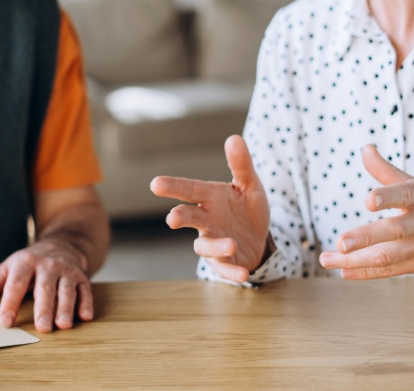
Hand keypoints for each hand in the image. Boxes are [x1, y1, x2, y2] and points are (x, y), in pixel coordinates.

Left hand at [0, 239, 92, 332]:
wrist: (61, 244)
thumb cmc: (29, 263)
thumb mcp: (8, 268)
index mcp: (24, 263)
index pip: (16, 284)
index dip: (10, 304)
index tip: (6, 322)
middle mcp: (47, 265)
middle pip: (45, 288)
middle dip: (44, 308)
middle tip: (42, 327)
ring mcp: (66, 271)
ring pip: (66, 290)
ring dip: (66, 308)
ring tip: (63, 325)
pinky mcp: (81, 277)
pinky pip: (85, 290)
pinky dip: (86, 303)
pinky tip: (85, 316)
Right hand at [150, 135, 269, 282]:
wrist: (258, 238)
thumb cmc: (247, 209)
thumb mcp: (250, 185)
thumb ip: (241, 164)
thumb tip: (234, 137)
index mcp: (210, 197)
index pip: (189, 190)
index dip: (173, 187)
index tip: (155, 184)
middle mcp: (207, 219)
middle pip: (189, 217)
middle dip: (180, 217)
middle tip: (172, 219)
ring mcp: (213, 241)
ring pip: (204, 245)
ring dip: (215, 246)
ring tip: (231, 244)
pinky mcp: (224, 262)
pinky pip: (224, 268)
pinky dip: (232, 272)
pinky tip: (243, 275)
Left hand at [318, 145, 413, 278]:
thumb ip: (386, 171)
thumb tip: (365, 148)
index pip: (403, 194)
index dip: (386, 197)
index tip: (368, 201)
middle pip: (392, 231)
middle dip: (365, 238)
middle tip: (340, 243)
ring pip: (386, 255)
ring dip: (354, 260)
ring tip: (327, 259)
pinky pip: (390, 270)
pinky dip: (366, 272)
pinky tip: (344, 270)